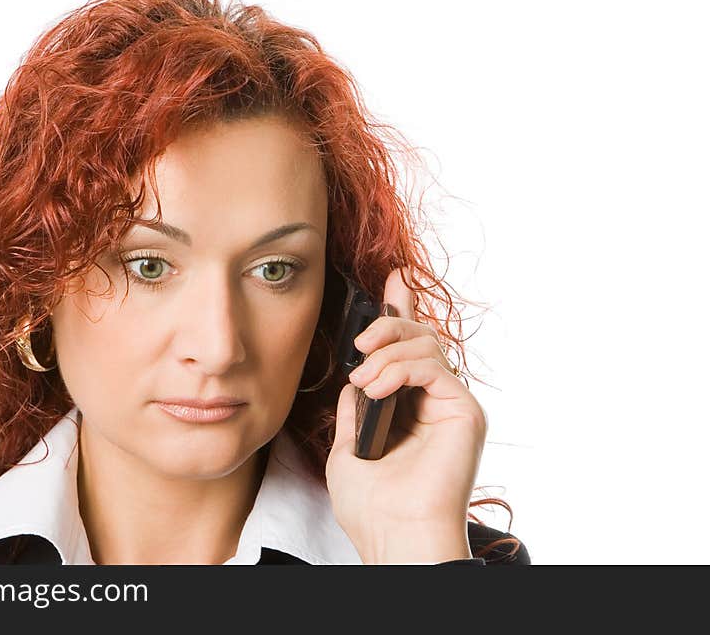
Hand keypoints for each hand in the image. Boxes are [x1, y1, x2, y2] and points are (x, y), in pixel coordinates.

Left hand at [324, 267, 486, 563]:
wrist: (394, 534)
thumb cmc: (372, 504)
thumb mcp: (350, 447)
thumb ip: (356, 408)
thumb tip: (357, 377)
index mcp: (410, 407)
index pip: (409, 349)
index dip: (402, 311)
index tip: (393, 280)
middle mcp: (435, 402)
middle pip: (418, 336)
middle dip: (388, 324)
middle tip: (361, 343)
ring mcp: (451, 404)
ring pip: (425, 344)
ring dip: (387, 351)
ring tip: (363, 379)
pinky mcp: (464, 410)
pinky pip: (431, 365)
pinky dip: (399, 368)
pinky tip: (376, 388)